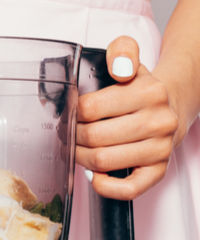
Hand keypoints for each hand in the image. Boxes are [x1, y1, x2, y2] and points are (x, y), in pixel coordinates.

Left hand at [75, 36, 179, 199]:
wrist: (172, 104)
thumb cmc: (141, 87)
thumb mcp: (130, 58)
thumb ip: (122, 51)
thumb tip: (120, 68)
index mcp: (148, 92)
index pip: (91, 108)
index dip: (72, 113)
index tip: (68, 113)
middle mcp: (158, 122)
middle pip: (95, 137)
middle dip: (72, 136)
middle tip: (66, 133)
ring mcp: (160, 148)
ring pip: (105, 161)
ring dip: (81, 158)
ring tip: (76, 149)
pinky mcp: (159, 170)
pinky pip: (130, 188)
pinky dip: (106, 186)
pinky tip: (95, 176)